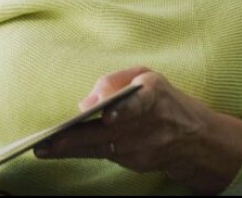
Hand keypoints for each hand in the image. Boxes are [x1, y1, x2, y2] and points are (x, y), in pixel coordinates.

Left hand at [34, 67, 241, 194]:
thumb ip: (115, 81)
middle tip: (48, 142)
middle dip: (77, 138)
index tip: (109, 116)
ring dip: (71, 149)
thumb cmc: (165, 100)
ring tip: (43, 148)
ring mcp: (143, 149)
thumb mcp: (147, 77)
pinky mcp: (136, 164)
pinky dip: (82, 152)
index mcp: (155, 95)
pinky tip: (59, 150)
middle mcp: (150, 125)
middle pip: (108, 133)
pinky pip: (104, 156)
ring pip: (100, 148)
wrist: (197, 138)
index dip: (124, 110)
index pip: (140, 103)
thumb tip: (86, 102)